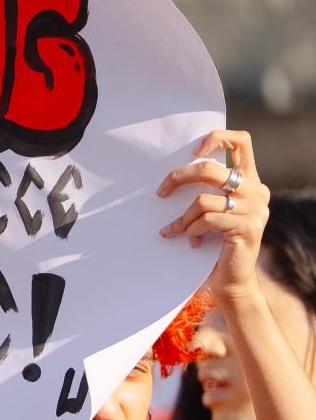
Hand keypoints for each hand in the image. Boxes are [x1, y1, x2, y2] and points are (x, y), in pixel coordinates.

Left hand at [157, 129, 269, 304]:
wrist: (231, 280)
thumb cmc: (215, 244)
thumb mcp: (213, 211)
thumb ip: (207, 189)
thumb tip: (172, 173)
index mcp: (250, 181)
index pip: (241, 142)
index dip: (216, 139)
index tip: (192, 152)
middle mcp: (257, 191)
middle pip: (210, 169)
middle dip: (178, 178)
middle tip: (161, 192)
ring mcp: (255, 209)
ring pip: (203, 200)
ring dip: (183, 218)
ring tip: (176, 230)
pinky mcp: (248, 228)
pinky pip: (207, 220)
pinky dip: (191, 231)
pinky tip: (192, 242)